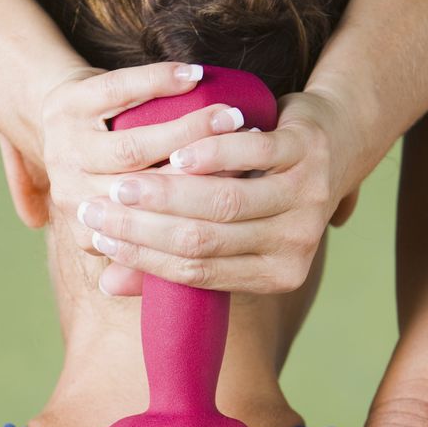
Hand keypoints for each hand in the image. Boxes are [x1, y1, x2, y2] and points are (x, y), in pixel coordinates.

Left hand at [38, 61, 260, 295]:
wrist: (66, 121)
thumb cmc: (121, 180)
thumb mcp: (139, 222)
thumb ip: (166, 254)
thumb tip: (209, 283)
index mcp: (89, 236)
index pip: (156, 242)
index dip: (206, 220)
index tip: (253, 196)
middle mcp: (70, 198)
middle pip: (145, 197)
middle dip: (205, 173)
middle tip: (252, 157)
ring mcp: (62, 152)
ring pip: (134, 147)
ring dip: (189, 129)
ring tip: (232, 117)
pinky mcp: (63, 106)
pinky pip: (118, 90)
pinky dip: (158, 81)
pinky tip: (193, 78)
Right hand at [70, 84, 355, 296]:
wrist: (331, 141)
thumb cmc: (264, 192)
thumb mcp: (228, 232)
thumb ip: (174, 258)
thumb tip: (108, 285)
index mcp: (277, 276)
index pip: (197, 273)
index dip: (144, 258)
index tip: (99, 237)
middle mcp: (297, 245)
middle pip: (205, 241)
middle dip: (142, 228)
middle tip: (96, 209)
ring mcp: (307, 198)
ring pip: (224, 201)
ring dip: (167, 194)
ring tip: (123, 186)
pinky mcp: (307, 152)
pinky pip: (251, 155)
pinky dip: (211, 156)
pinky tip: (175, 155)